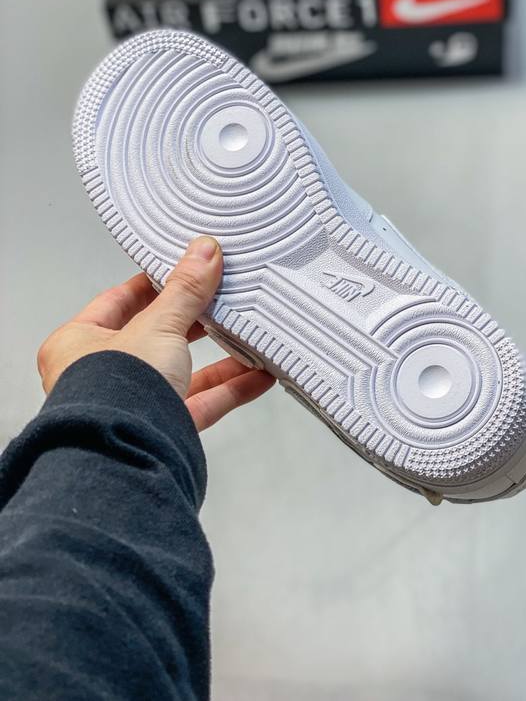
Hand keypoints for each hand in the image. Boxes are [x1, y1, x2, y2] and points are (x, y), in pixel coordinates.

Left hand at [37, 236, 274, 431]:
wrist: (124, 458)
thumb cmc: (113, 394)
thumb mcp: (157, 326)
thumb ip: (185, 291)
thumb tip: (203, 253)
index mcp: (79, 343)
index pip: (120, 301)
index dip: (154, 283)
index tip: (184, 269)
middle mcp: (103, 374)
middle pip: (156, 336)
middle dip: (194, 320)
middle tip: (221, 297)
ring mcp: (135, 403)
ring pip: (184, 371)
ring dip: (220, 356)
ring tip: (249, 335)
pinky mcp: (164, 428)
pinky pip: (202, 403)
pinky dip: (232, 389)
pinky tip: (258, 375)